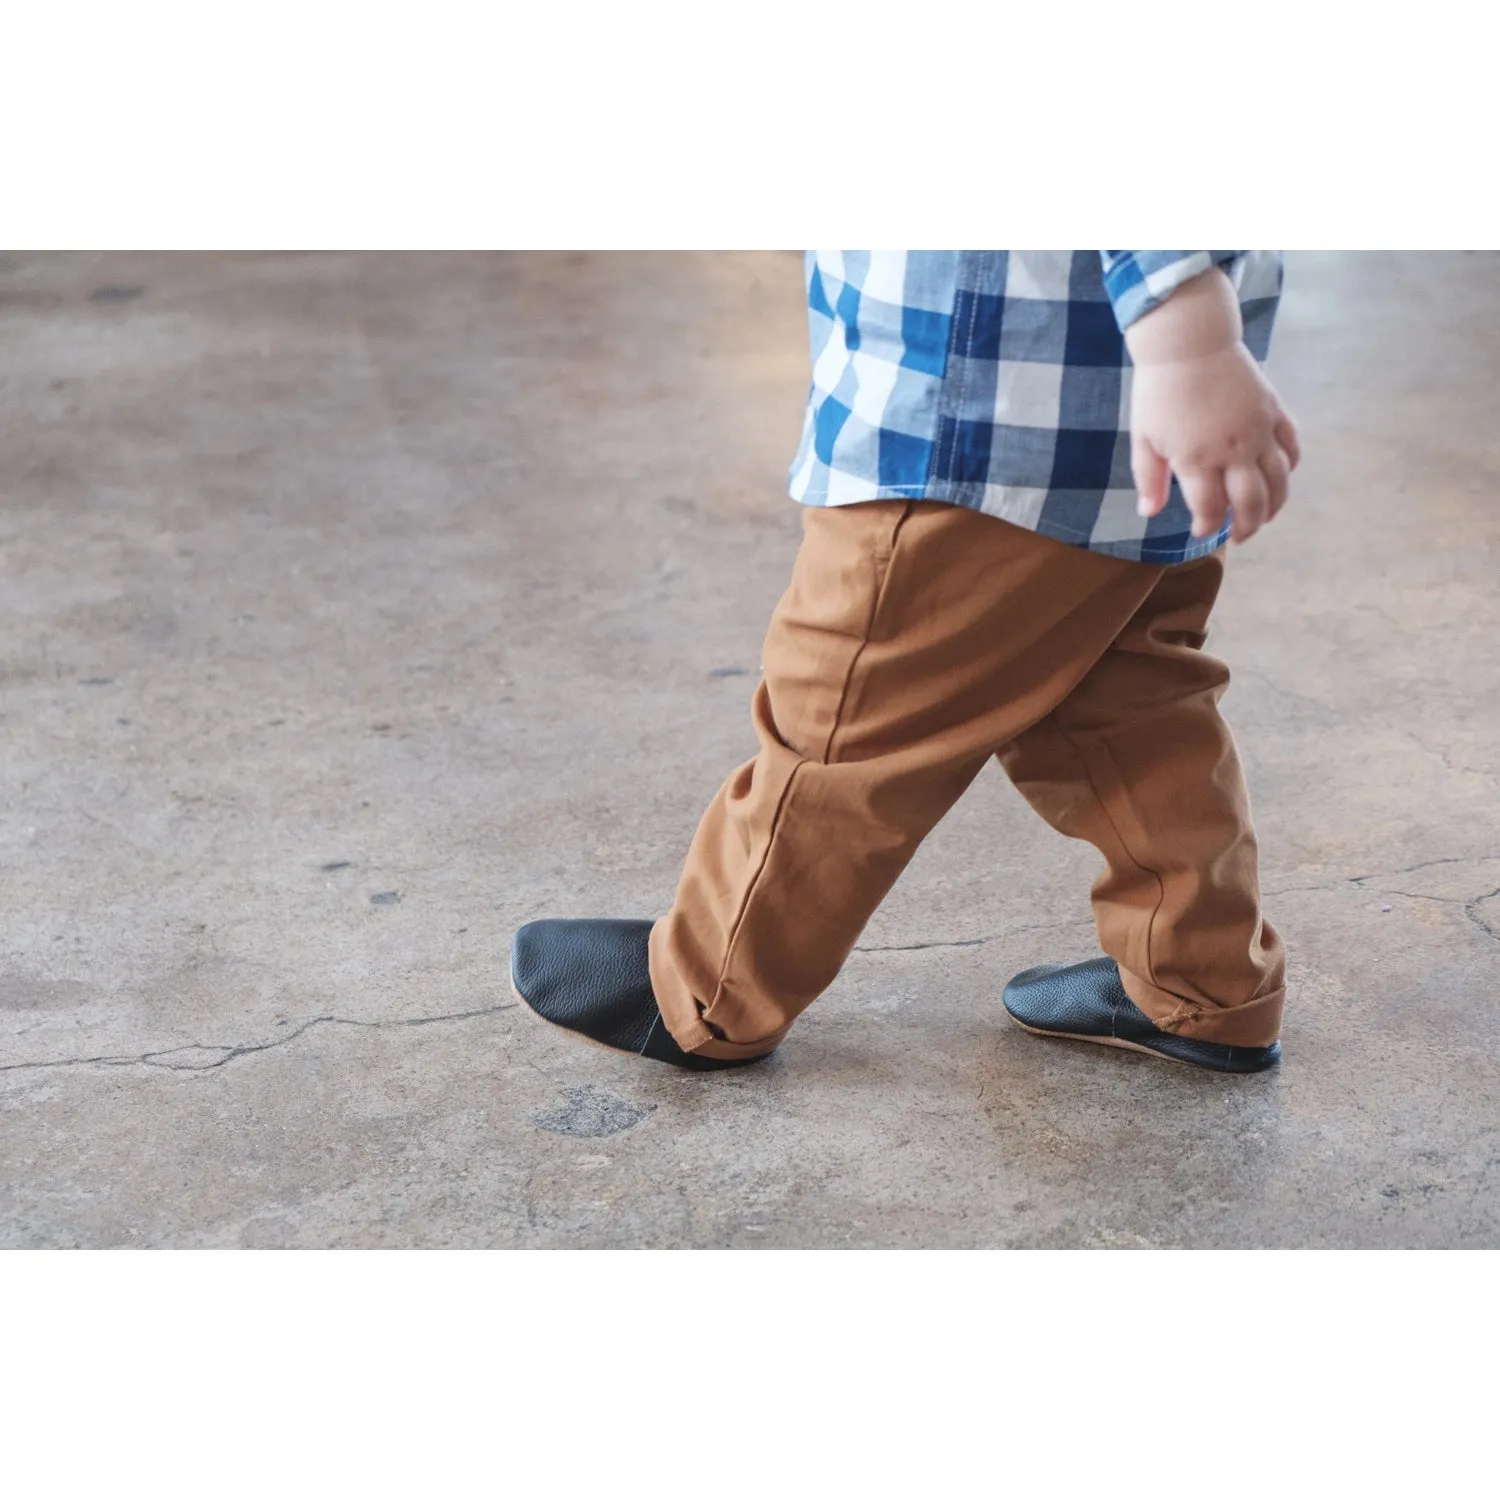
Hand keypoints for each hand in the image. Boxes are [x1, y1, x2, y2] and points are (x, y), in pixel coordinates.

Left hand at [1126, 270, 1300, 544]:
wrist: (1188, 342)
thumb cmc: (1159, 391)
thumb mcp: (1144, 438)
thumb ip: (1149, 479)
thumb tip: (1150, 514)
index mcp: (1197, 459)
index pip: (1210, 509)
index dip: (1208, 526)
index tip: (1202, 532)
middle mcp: (1234, 450)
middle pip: (1251, 503)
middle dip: (1246, 526)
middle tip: (1239, 536)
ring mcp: (1258, 431)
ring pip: (1279, 481)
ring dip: (1274, 506)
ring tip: (1264, 517)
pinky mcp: (1274, 412)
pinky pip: (1291, 448)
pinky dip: (1290, 467)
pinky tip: (1280, 479)